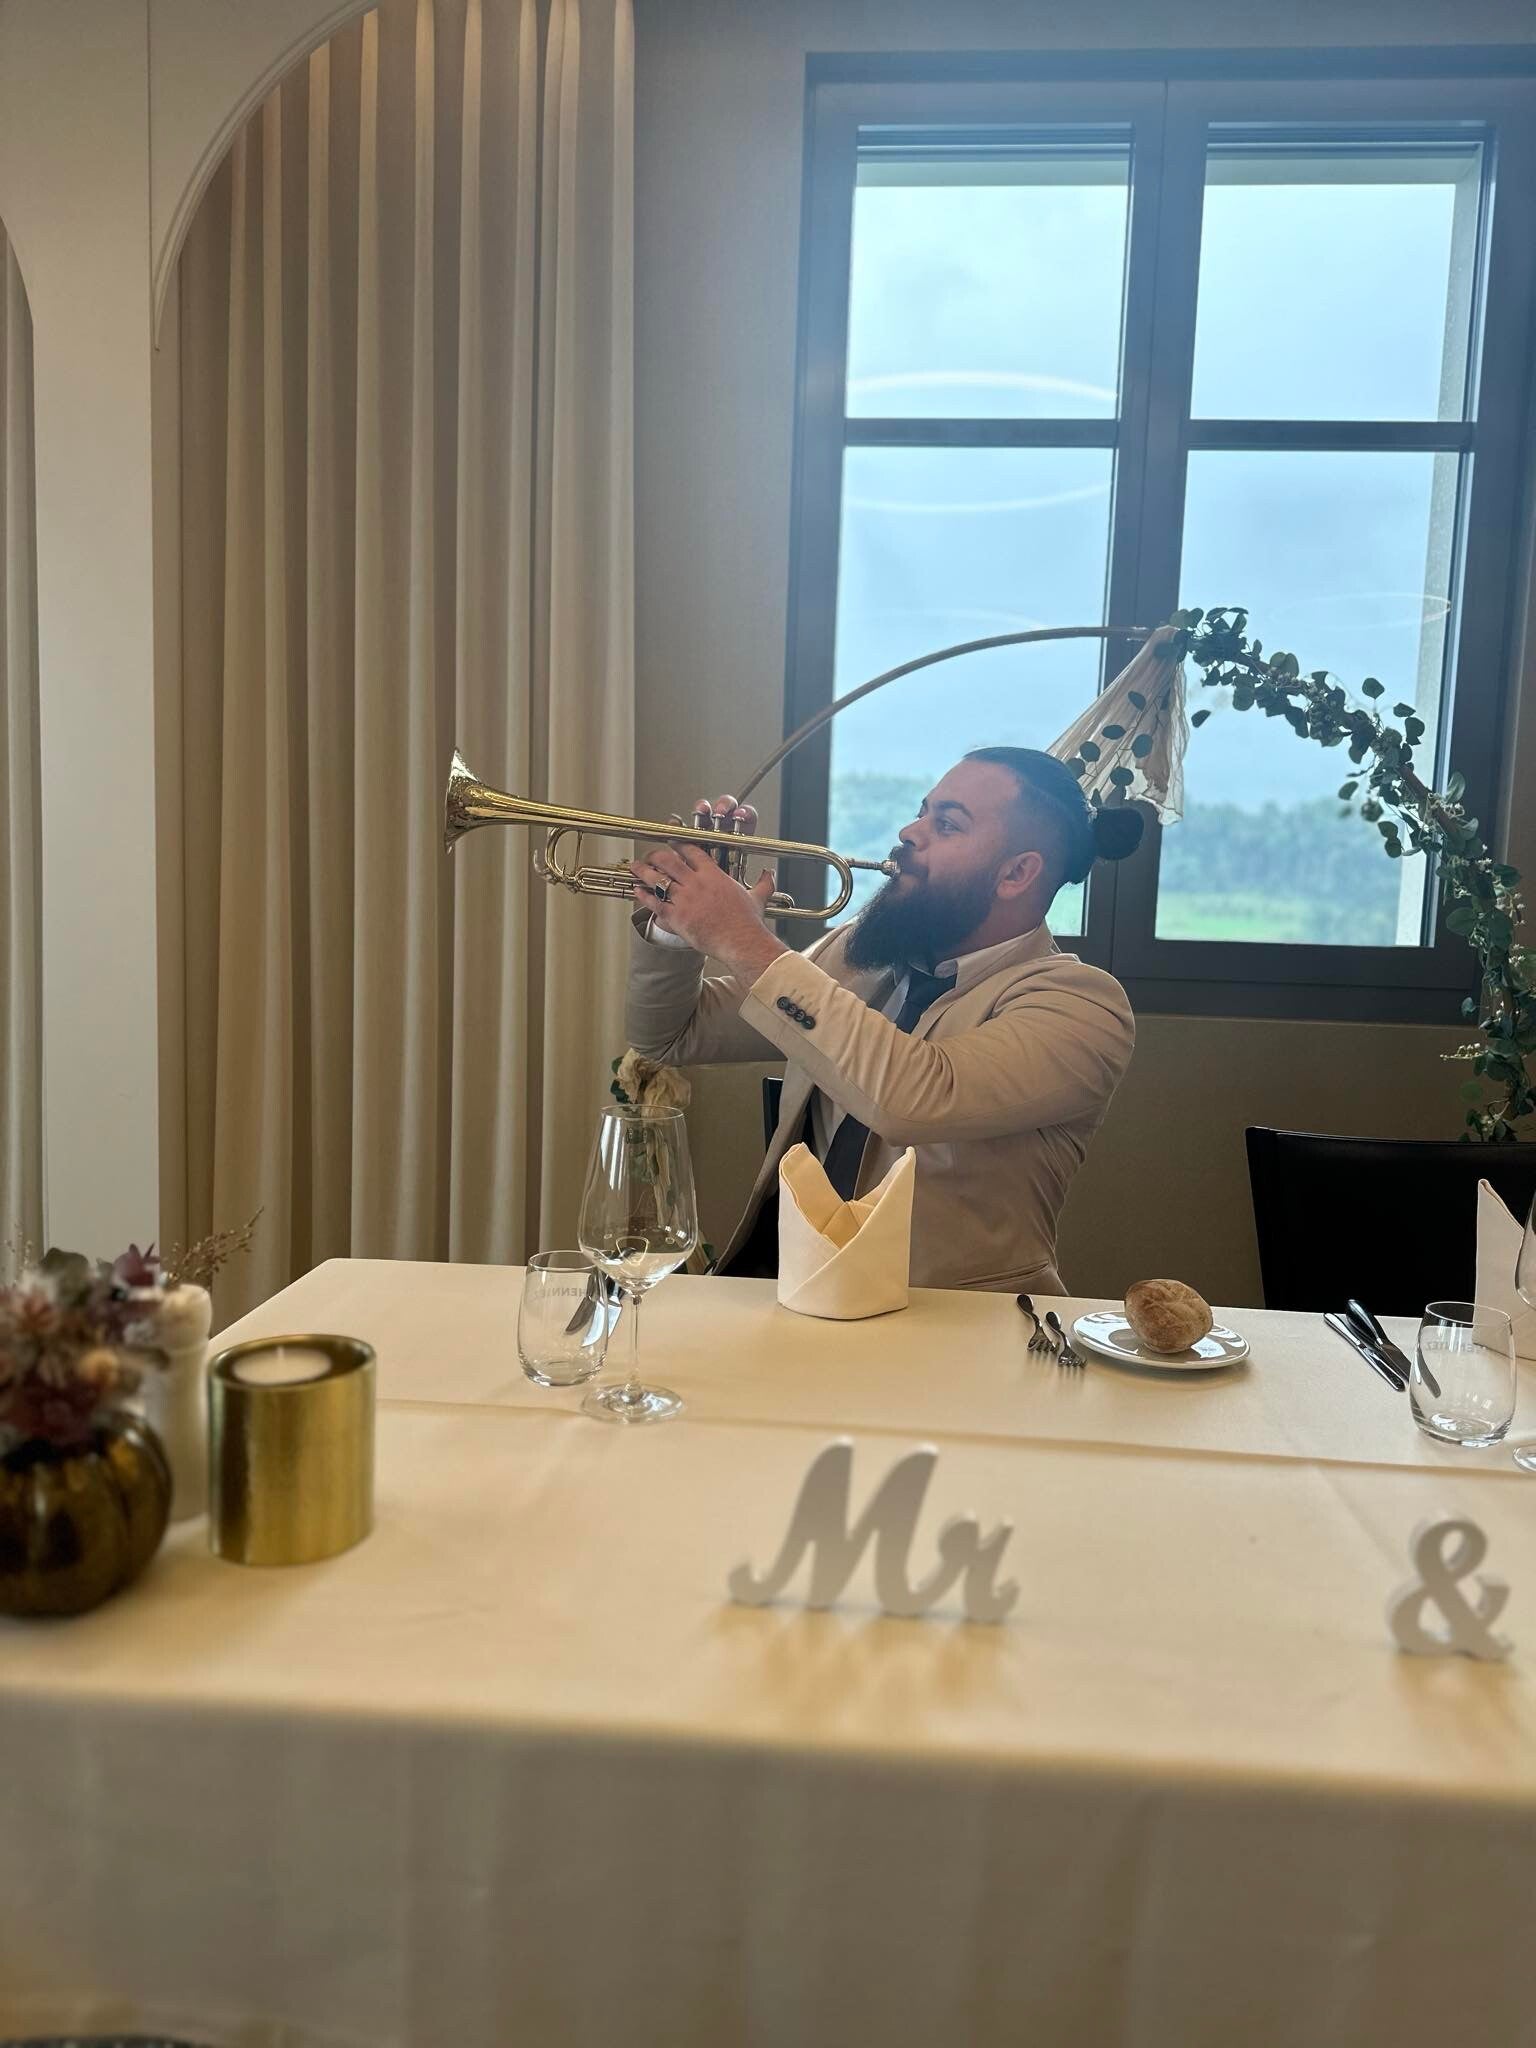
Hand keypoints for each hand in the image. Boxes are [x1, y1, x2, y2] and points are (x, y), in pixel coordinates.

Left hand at [630, 806, 785, 983]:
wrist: (741, 942)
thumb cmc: (748, 922)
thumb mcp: (758, 898)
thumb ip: (763, 883)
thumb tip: (770, 874)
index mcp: (713, 875)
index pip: (692, 850)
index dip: (678, 842)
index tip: (670, 838)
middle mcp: (696, 884)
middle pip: (669, 860)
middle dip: (655, 855)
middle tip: (650, 855)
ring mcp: (684, 900)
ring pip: (657, 879)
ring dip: (643, 871)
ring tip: (635, 866)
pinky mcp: (677, 918)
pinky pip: (654, 904)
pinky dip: (643, 896)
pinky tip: (637, 891)